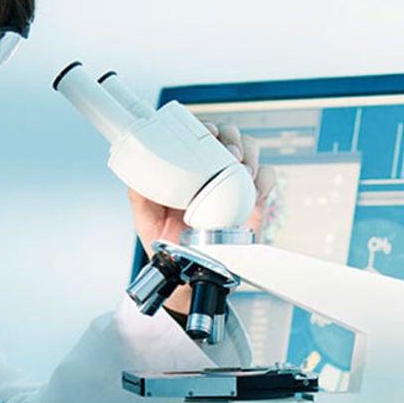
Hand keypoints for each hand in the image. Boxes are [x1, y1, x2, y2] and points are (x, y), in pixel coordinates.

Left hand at [129, 122, 275, 314]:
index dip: (208, 128)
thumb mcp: (146, 219)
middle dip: (233, 138)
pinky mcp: (253, 200)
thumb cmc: (168, 244)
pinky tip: (255, 189)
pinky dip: (265, 179)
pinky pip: (267, 179)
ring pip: (251, 152)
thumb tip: (136, 177)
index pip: (202, 136)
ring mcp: (236, 184)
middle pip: (230, 137)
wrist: (190, 274)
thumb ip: (140, 195)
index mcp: (190, 168)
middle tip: (229, 153)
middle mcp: (215, 171)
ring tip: (243, 169)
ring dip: (251, 154)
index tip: (207, 133)